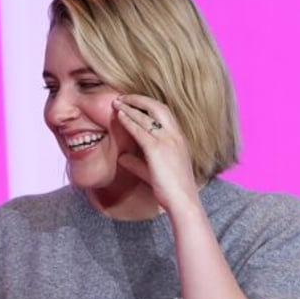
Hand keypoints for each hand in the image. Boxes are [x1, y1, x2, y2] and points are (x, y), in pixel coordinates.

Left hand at [112, 94, 200, 212]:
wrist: (182, 201)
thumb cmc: (171, 190)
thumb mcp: (152, 173)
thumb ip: (137, 164)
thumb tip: (122, 158)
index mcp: (179, 139)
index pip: (164, 115)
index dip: (148, 106)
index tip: (134, 103)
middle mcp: (175, 136)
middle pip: (158, 108)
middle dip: (139, 100)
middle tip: (123, 97)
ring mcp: (167, 141)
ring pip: (147, 117)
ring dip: (131, 107)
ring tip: (117, 102)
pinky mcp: (157, 149)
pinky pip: (140, 130)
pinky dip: (129, 121)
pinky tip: (120, 117)